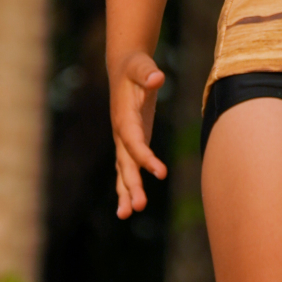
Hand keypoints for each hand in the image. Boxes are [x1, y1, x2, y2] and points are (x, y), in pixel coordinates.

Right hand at [109, 50, 167, 217]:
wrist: (123, 68)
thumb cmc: (135, 67)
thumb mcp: (141, 65)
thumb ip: (148, 72)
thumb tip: (157, 78)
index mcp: (124, 117)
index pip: (133, 142)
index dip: (145, 157)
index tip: (161, 172)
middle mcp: (120, 132)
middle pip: (125, 162)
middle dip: (131, 184)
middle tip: (139, 206)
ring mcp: (123, 139)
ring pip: (123, 170)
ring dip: (126, 191)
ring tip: (126, 215)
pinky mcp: (130, 142)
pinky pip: (128, 167)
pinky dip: (128, 185)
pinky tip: (131, 205)